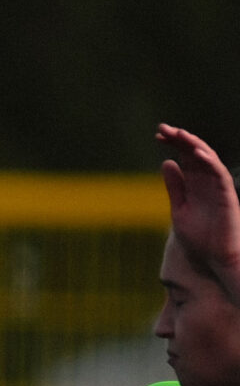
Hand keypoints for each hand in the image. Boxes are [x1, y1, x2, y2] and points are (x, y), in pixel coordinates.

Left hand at [160, 124, 239, 299]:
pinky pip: (220, 174)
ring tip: (180, 135)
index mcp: (195, 183)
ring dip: (195, 145)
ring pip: (208, 160)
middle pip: (195, 153)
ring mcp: (218, 186)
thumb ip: (175, 186)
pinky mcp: (227, 195)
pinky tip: (197, 153)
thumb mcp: (179, 208)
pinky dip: (210, 162)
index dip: (173, 144)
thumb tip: (167, 162)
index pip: (185, 157)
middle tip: (163, 129)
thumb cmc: (199, 235)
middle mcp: (207, 181)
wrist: (214, 257)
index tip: (158, 135)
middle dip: (181, 140)